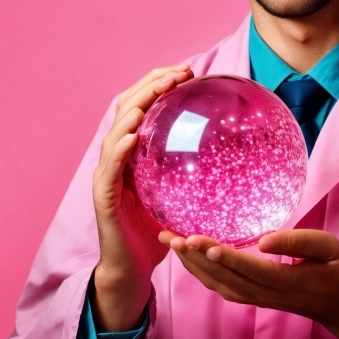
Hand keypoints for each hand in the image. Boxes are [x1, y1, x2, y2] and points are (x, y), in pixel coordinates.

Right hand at [92, 63, 193, 330]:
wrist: (134, 268)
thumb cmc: (160, 230)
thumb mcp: (182, 194)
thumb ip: (197, 170)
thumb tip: (235, 150)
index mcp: (135, 152)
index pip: (143, 107)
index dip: (160, 84)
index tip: (188, 70)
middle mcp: (117, 157)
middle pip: (127, 108)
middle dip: (151, 84)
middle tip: (179, 71)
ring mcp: (107, 175)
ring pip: (116, 131)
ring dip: (136, 107)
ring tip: (157, 91)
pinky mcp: (103, 196)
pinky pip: (109, 168)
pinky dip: (119, 148)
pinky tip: (134, 135)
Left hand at [158, 228, 338, 338]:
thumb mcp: (331, 248)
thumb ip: (299, 242)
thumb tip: (264, 241)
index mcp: (288, 281)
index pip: (250, 269)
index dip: (223, 257)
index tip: (199, 242)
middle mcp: (269, 295)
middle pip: (225, 279)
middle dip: (195, 259)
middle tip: (170, 236)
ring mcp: (261, 301)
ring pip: (220, 287)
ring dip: (193, 267)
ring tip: (172, 244)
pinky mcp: (258, 300)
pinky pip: (225, 290)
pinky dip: (203, 276)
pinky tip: (191, 261)